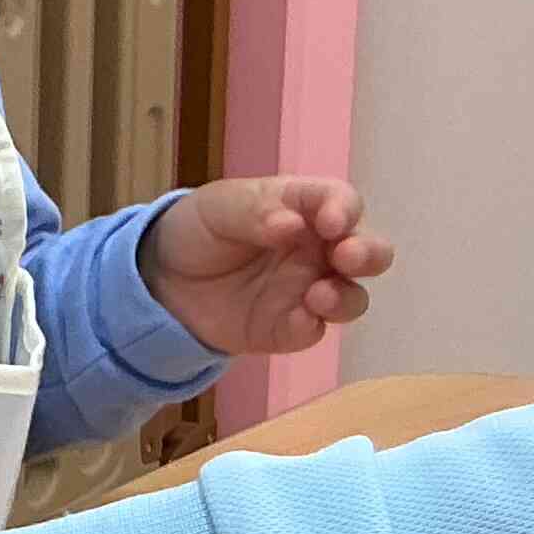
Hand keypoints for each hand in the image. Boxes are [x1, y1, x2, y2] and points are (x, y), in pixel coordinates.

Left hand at [139, 176, 392, 356]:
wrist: (164, 279)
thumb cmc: (201, 229)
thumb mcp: (221, 206)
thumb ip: (257, 211)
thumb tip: (292, 225)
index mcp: (306, 208)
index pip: (341, 203)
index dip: (344, 210)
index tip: (331, 222)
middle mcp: (319, 250)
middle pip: (368, 252)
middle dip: (369, 254)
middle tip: (348, 256)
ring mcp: (308, 291)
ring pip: (352, 297)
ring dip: (345, 297)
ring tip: (319, 296)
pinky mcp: (288, 328)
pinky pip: (312, 330)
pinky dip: (311, 327)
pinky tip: (299, 321)